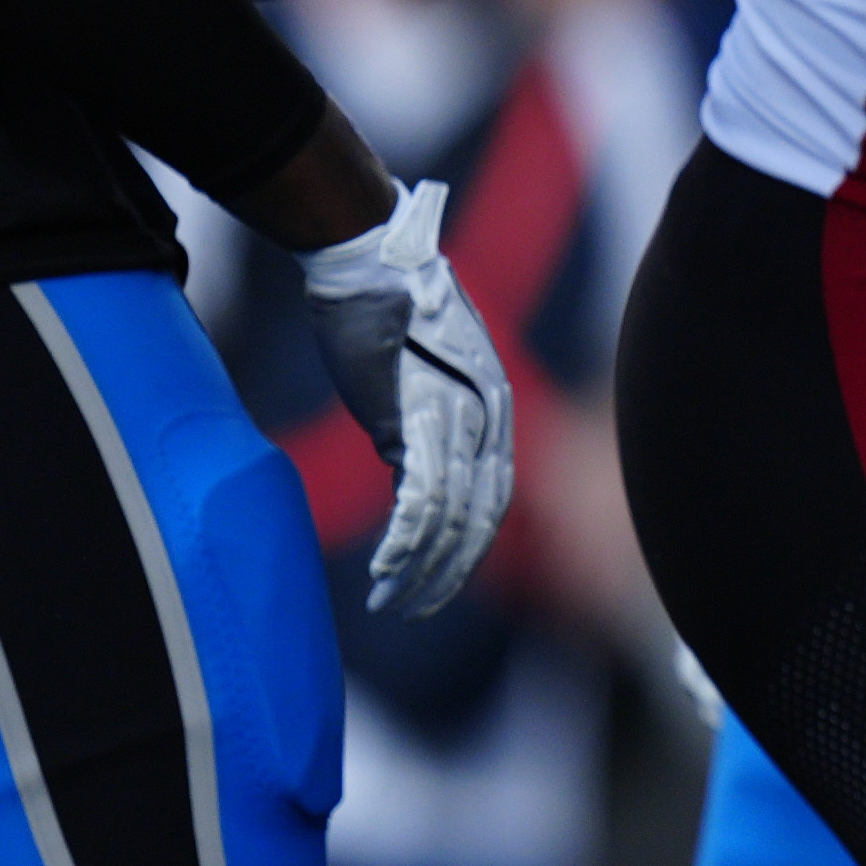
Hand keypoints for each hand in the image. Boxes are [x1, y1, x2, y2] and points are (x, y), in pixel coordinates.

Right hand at [293, 181, 516, 617]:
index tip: (440, 580)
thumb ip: (421, 425)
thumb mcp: (418, 376)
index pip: (495, 496)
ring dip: (422, 567)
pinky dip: (405, 539)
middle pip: (482, 516)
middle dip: (450, 571)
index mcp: (494, 407)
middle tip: (414, 608)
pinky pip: (421, 495)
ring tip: (391, 599)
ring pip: (453, 515)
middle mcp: (489, 415)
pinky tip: (385, 567)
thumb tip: (406, 472)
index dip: (470, 546)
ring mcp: (457, 415)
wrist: (369, 257)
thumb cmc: (387, 309)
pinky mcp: (417, 413)